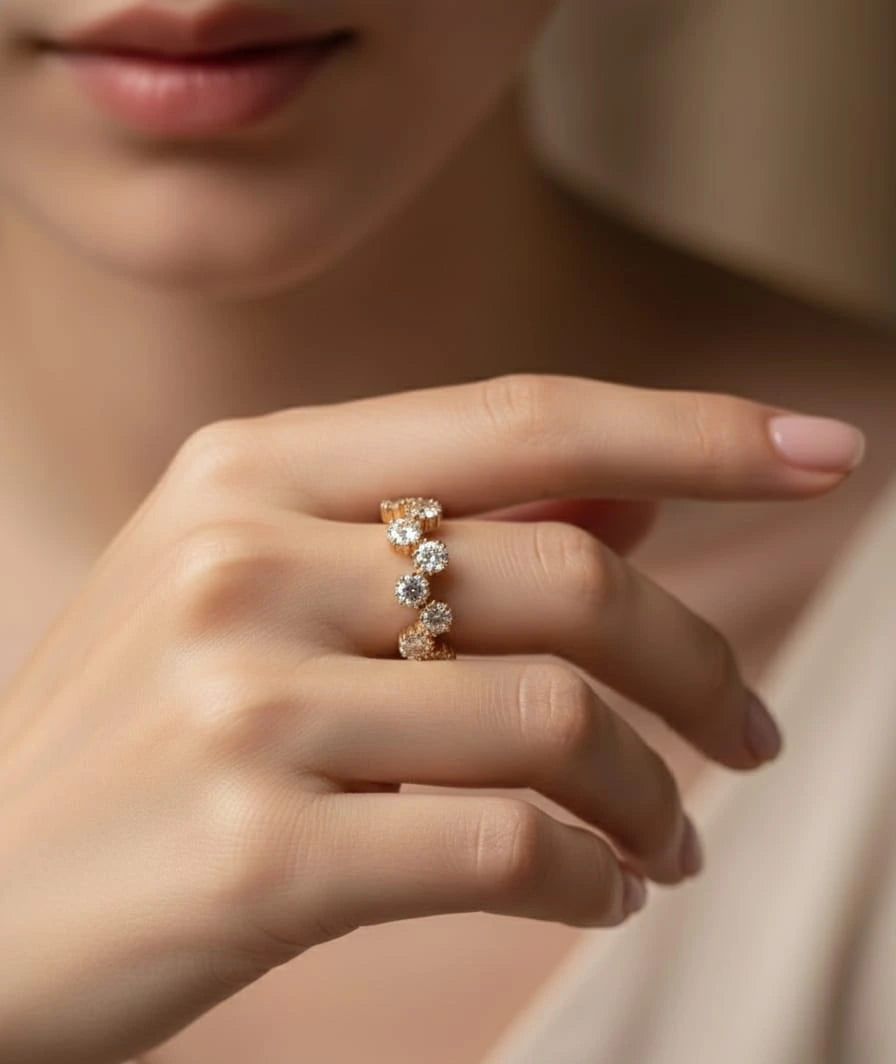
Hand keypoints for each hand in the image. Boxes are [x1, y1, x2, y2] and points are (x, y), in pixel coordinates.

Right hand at [0, 374, 857, 1063]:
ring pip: (555, 717)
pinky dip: (588, 875)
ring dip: (652, 790)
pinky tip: (601, 890)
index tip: (829, 449)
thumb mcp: (260, 595)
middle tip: (751, 736)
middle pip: (571, 576)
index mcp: (249, 470)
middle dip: (702, 664)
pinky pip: (504, 847)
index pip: (525, 418)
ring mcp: (242, 702)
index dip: (694, 428)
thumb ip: (445, 531)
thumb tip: (630, 505)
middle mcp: (243, 559)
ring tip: (670, 837)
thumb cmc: (135, 736)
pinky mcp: (254, 851)